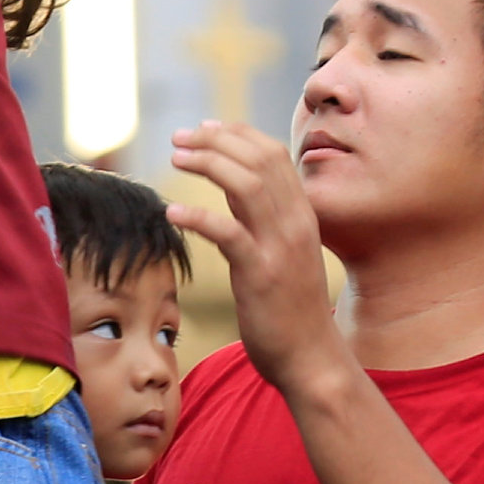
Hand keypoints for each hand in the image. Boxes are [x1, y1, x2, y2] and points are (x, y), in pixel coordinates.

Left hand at [163, 121, 342, 394]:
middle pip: (259, 160)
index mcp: (302, 214)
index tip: (204, 127)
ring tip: (176, 158)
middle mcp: (296, 223)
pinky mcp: (261, 274)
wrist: (311, 357)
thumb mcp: (281, 249)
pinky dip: (199, 216)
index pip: (273, 154)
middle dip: (216, 140)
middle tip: (179, 137)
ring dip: (209, 164)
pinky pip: (230, 233)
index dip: (237, 134)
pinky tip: (172, 212)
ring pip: (248, 185)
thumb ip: (260, 214)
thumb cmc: (290, 305)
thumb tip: (233, 181)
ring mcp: (281, 247)